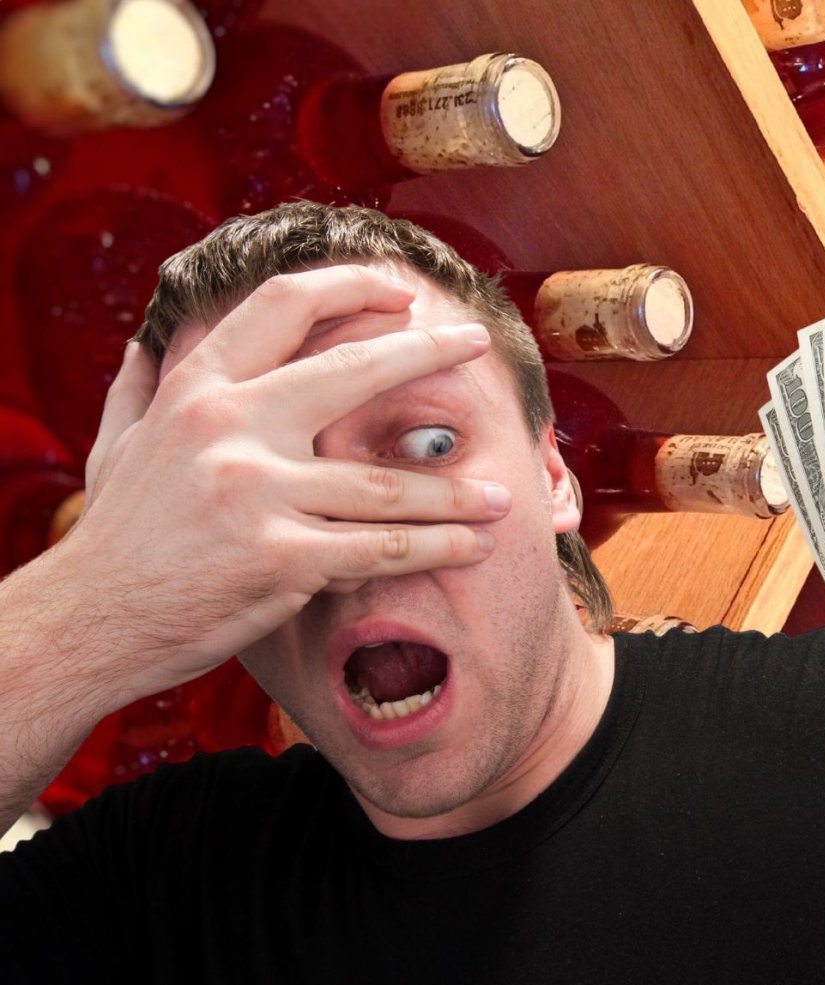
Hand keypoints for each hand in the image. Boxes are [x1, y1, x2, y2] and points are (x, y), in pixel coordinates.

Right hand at [51, 265, 509, 696]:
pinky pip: (381, 548)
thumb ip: (137, 391)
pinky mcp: (281, 558)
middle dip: (428, 352)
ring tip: (502, 491)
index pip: (283, 307)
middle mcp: (229, 427)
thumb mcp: (116, 447)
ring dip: (454, 489)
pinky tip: (474, 544)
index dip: (350, 288)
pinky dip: (436, 547)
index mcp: (197, 389)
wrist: (88, 622)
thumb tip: (144, 341)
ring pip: (385, 481)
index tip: (400, 291)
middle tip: (477, 344)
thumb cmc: (116, 534)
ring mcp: (257, 492)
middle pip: (354, 372)